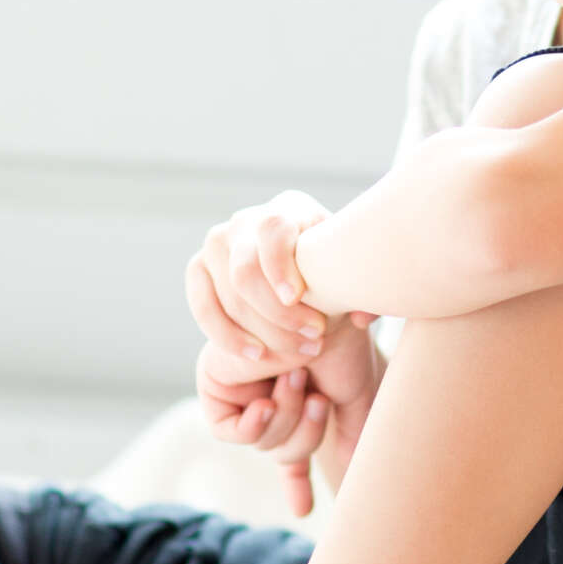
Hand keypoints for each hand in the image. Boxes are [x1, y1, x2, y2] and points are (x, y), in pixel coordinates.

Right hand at [185, 190, 376, 368]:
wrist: (308, 280)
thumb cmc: (334, 275)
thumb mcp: (353, 277)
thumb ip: (363, 295)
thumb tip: (360, 316)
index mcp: (289, 209)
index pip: (273, 229)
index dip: (280, 264)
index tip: (297, 298)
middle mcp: (246, 220)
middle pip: (245, 268)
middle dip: (278, 313)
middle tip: (314, 339)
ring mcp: (218, 245)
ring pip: (227, 292)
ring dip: (262, 330)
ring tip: (297, 353)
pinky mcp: (199, 269)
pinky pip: (203, 306)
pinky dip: (227, 335)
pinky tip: (257, 354)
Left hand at [193, 320, 381, 518]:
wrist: (320, 309)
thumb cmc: (342, 342)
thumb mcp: (352, 396)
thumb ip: (351, 433)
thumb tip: (358, 471)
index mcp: (299, 397)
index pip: (294, 449)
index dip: (297, 481)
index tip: (302, 508)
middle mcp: (270, 394)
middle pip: (281, 452)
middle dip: (304, 435)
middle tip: (315, 398)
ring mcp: (244, 389)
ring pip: (259, 443)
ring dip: (284, 420)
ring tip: (294, 378)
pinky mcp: (215, 383)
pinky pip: (228, 432)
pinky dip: (253, 425)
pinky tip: (266, 402)